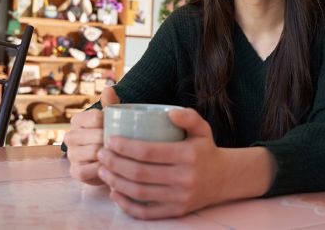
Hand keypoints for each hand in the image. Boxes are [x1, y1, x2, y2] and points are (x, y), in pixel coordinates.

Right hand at [64, 86, 118, 184]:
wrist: (111, 157)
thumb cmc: (112, 132)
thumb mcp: (113, 117)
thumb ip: (111, 103)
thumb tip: (109, 88)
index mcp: (78, 120)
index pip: (95, 117)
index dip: (111, 122)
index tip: (121, 126)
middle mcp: (70, 136)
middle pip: (94, 136)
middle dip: (111, 140)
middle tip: (125, 142)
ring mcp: (71, 154)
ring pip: (91, 152)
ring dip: (108, 154)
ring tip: (120, 154)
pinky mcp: (75, 171)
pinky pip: (86, 171)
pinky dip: (100, 168)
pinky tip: (111, 166)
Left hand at [96, 108, 227, 218]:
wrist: (223, 179)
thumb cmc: (204, 149)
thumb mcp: (202, 128)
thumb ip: (188, 116)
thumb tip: (168, 112)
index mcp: (188, 155)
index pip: (148, 152)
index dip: (125, 147)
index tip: (110, 140)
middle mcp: (184, 178)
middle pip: (139, 173)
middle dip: (114, 163)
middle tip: (101, 154)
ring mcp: (179, 198)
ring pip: (139, 192)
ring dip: (115, 182)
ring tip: (102, 171)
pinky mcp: (175, 212)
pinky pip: (146, 212)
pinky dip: (126, 205)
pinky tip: (114, 193)